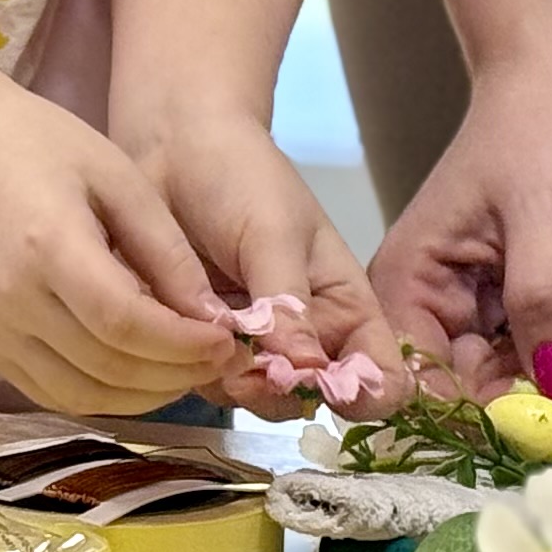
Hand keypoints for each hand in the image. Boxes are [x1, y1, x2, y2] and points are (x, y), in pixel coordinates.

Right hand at [0, 78, 235, 413]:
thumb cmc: (40, 144)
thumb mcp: (116, 176)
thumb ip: (165, 249)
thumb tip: (211, 317)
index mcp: (47, 247)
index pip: (125, 323)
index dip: (182, 344)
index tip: (228, 339)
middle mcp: (11, 302)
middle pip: (107, 368)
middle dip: (175, 373)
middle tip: (222, 356)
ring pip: (80, 396)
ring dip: (143, 396)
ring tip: (187, 369)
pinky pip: (52, 393)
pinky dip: (103, 395)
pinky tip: (140, 373)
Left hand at [133, 114, 404, 413]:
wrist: (171, 150)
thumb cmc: (242, 178)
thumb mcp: (275, 232)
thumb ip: (288, 301)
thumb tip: (306, 371)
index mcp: (343, 308)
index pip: (380, 375)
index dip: (369, 396)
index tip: (337, 390)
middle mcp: (303, 339)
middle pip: (311, 401)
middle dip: (285, 394)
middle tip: (253, 367)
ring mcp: (250, 349)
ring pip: (255, 400)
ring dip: (235, 383)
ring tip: (211, 337)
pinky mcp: (200, 349)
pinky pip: (204, 383)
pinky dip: (192, 368)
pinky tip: (178, 329)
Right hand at [363, 59, 551, 397]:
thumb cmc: (533, 135)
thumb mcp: (541, 219)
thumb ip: (541, 307)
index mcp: (408, 290)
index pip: (430, 392)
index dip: (490, 415)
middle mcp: (432, 312)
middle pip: (483, 397)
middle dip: (549, 377)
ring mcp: (476, 312)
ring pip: (526, 381)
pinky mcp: (516, 306)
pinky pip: (551, 354)